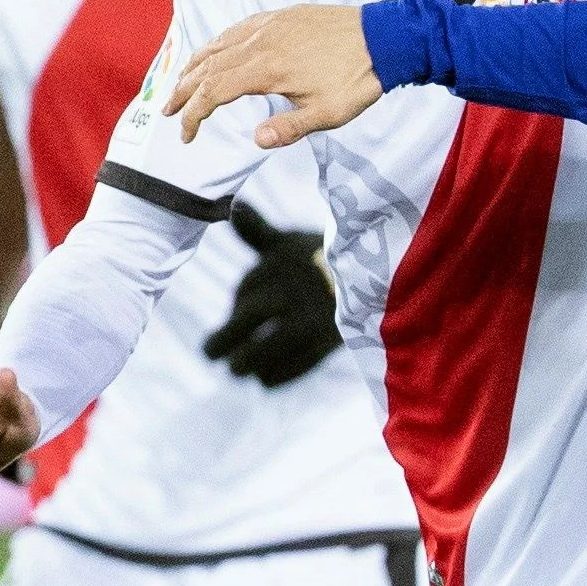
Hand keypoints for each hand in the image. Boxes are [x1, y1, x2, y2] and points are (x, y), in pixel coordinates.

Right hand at [166, 3, 381, 150]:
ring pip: (218, 43)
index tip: (186, 134)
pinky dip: (217, 43)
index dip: (194, 114)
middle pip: (207, 66)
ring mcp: (268, 25)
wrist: (383, 38)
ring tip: (181, 82)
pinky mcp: (280, 17)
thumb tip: (256, 140)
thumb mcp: (328, 115)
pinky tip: (216, 52)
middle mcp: (259, 42)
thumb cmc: (356, 79)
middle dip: (183, 90)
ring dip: (194, 65)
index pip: (214, 92)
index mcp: (266, 69)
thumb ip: (289, 128)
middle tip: (168, 110)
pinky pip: (237, 29)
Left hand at [204, 212, 341, 386]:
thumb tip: (234, 206)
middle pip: (248, 318)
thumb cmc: (323, 259)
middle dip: (225, 339)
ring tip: (237, 371)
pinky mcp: (326, 345)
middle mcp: (293, 293)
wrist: (377, 277)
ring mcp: (310, 321)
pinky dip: (276, 376)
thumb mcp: (289, 243)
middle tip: (208, 353)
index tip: (234, 313)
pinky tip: (265, 379)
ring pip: (266, 347)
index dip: (235, 305)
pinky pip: (294, 367)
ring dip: (247, 363)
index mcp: (282, 266)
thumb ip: (256, 231)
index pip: (246, 290)